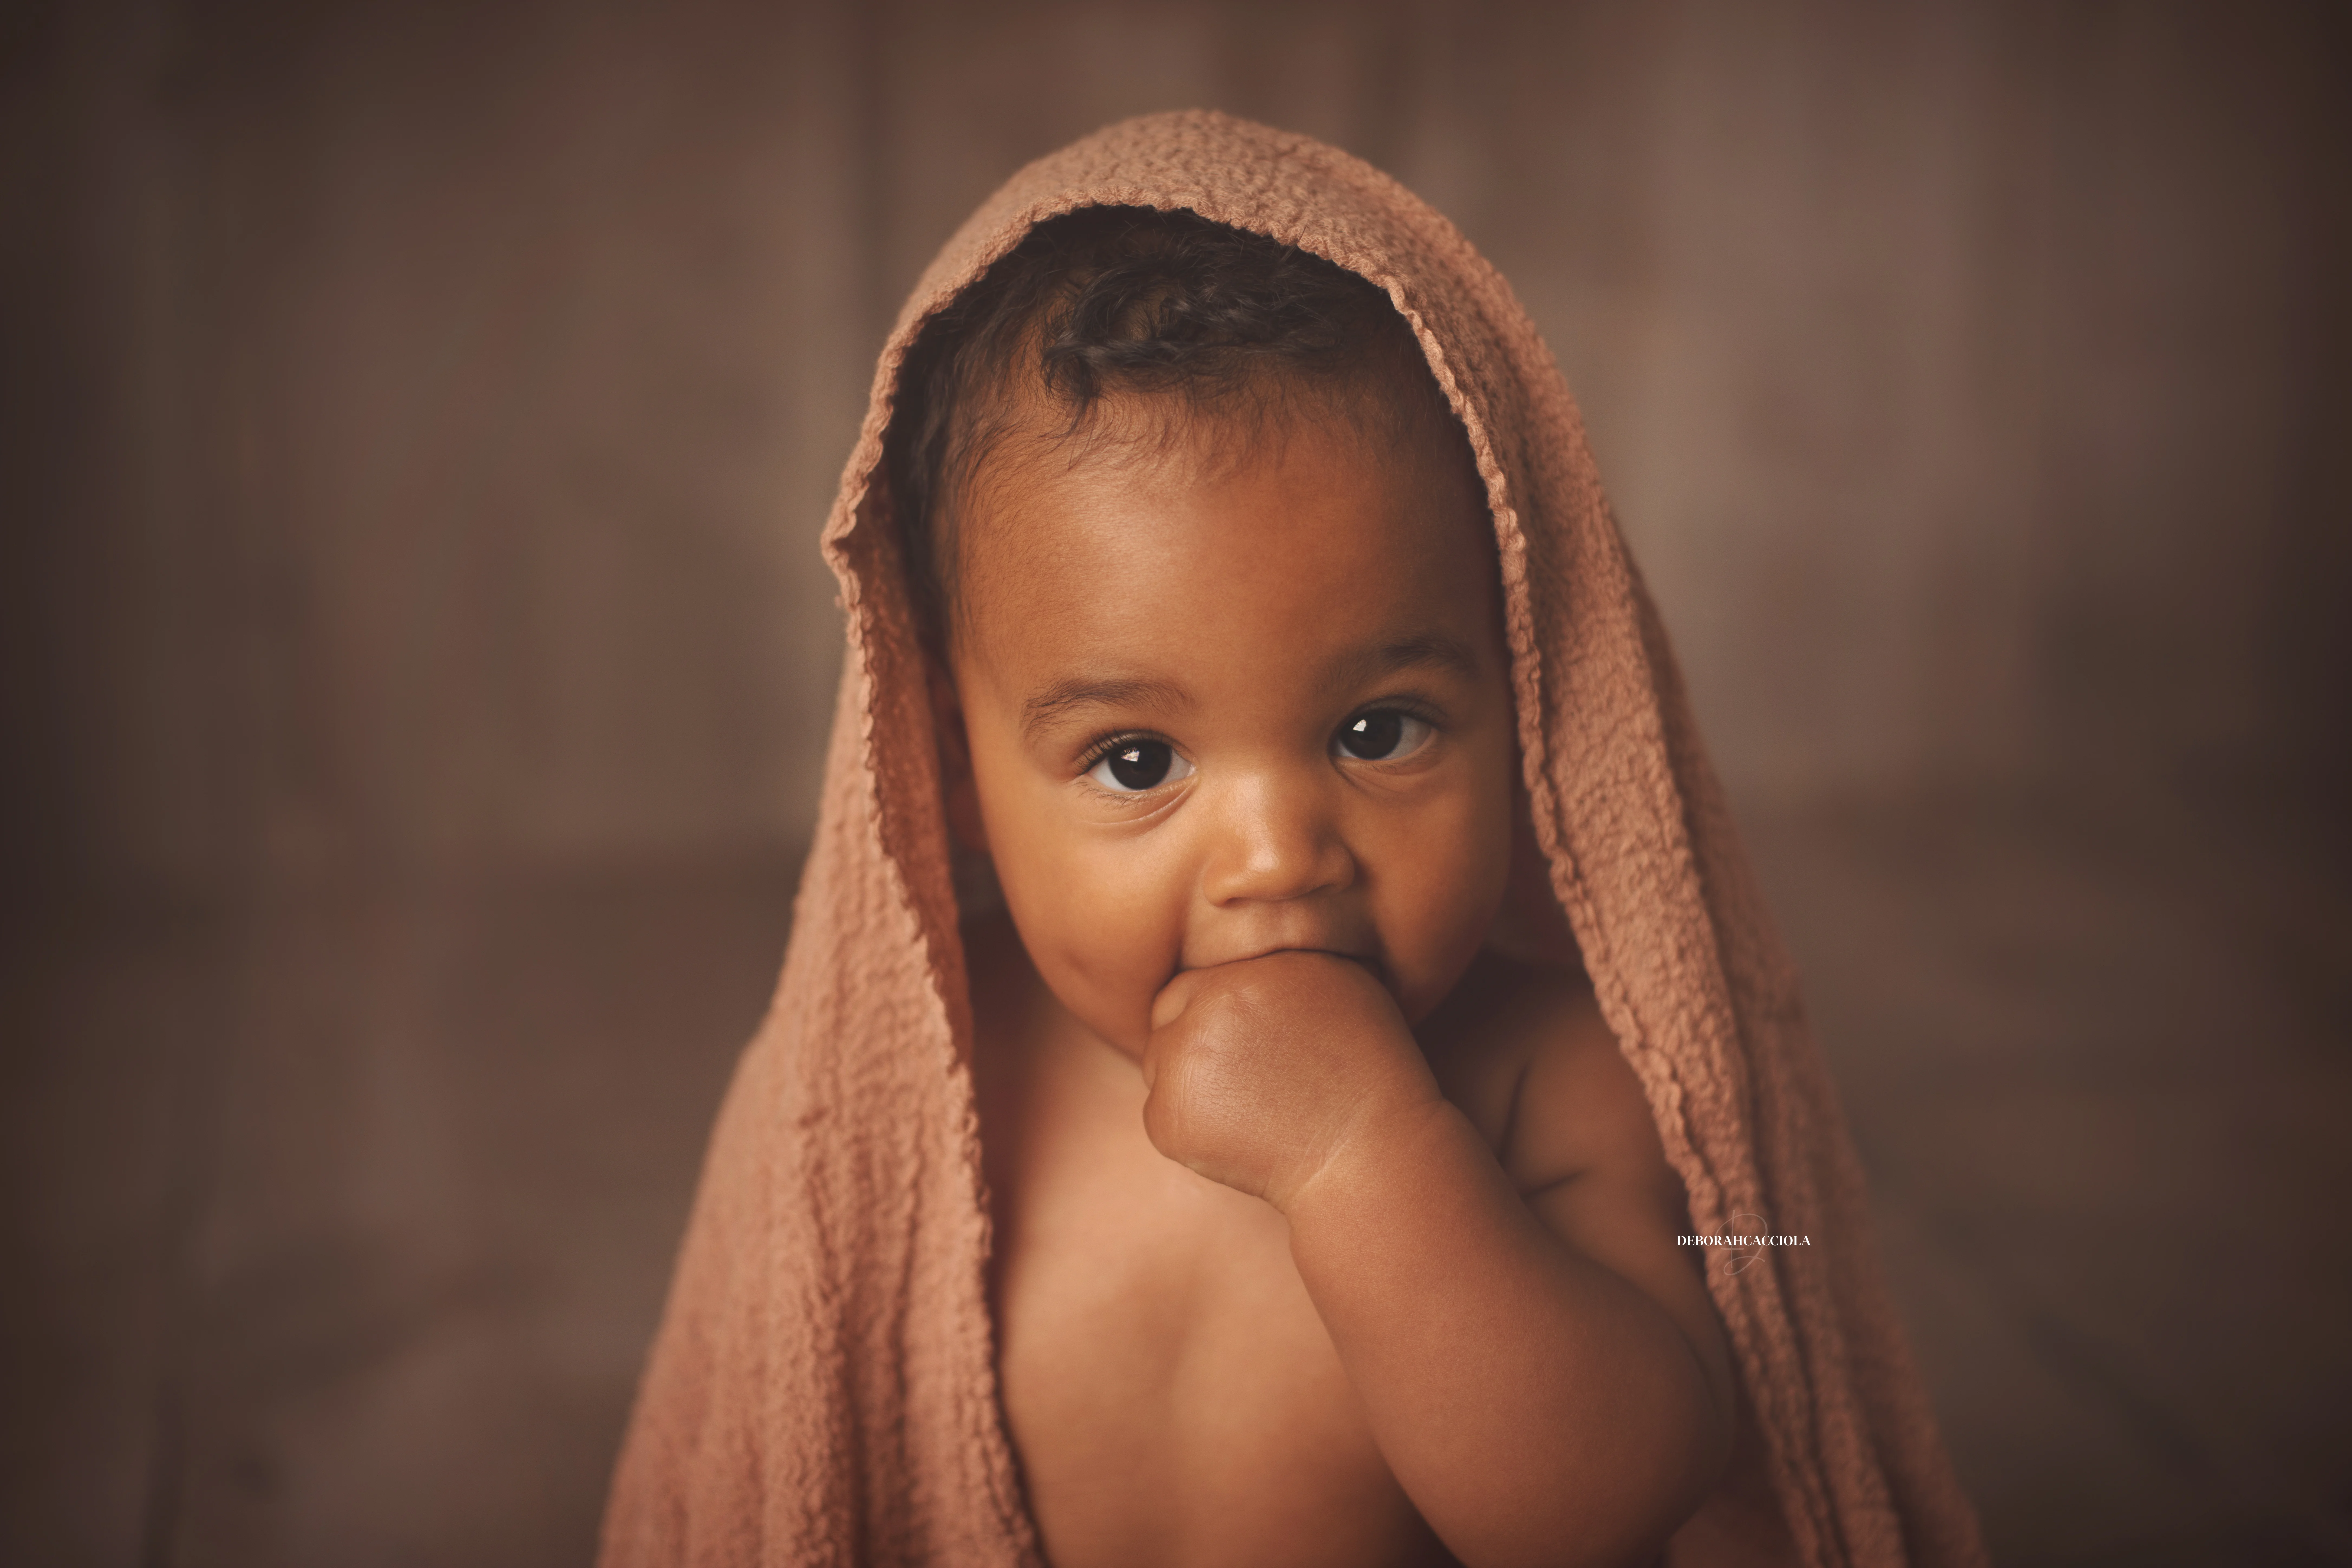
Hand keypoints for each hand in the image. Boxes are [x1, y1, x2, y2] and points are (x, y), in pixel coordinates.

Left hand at [1142, 951, 1444, 1209]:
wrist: (1370, 1156)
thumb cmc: (1367, 1075)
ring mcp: (1185, 1059)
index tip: (1244, 1049)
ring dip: (1189, 1084)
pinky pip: (1160, 1114)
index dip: (1214, 1016)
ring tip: (1249, 1111)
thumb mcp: (1341, 988)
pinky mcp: (1169, 1115)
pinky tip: (1240, 1140)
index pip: (1195, 984)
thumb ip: (1281, 965)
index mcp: (1253, 968)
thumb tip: (1242, 953)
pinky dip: (1189, 1130)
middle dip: (1193, 1045)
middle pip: (1167, 1016)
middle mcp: (1213, 1002)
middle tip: (1242, 1083)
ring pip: (1159, 1064)